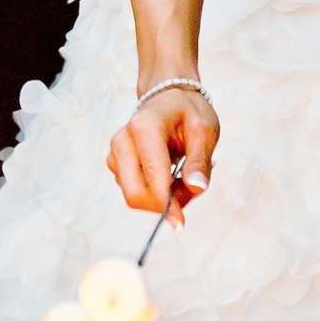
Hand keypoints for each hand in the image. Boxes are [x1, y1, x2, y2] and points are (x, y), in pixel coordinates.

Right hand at [107, 86, 217, 220]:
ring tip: (184, 175)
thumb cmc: (188, 112)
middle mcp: (123, 141)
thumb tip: (196, 189)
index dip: (167, 205)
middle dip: (162, 204)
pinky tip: (170, 174)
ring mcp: (115, 152)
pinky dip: (153, 192)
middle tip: (189, 191)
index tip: (181, 224)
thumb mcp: (205, 130)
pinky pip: (132, 190)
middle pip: (134, 194)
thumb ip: (200, 161)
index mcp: (145, 128)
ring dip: (161, 198)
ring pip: (134, 195)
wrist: (168, 96)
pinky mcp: (114, 163)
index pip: (153, 178)